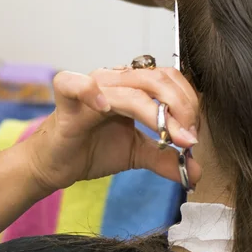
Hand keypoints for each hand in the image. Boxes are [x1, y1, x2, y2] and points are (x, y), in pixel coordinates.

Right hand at [27, 68, 201, 193]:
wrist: (56, 165)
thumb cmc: (93, 149)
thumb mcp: (139, 154)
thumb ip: (167, 159)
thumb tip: (196, 172)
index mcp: (134, 86)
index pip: (170, 79)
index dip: (188, 102)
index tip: (194, 133)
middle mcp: (115, 80)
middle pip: (158, 80)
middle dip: (182, 108)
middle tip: (188, 138)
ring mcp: (92, 88)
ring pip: (132, 89)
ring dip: (157, 113)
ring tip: (169, 136)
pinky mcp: (67, 103)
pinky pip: (74, 85)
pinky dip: (90, 92)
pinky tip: (106, 108)